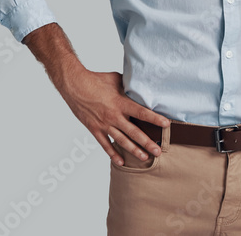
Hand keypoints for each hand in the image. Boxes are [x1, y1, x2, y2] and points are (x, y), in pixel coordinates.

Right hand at [22, 23, 170, 167]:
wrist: (75, 85)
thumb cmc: (96, 80)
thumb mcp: (116, 79)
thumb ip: (129, 86)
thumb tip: (140, 86)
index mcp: (120, 103)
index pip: (142, 113)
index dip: (155, 119)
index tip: (166, 125)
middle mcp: (114, 116)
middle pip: (134, 132)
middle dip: (148, 143)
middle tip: (159, 151)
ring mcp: (104, 124)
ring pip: (122, 141)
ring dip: (134, 150)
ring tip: (145, 158)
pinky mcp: (94, 129)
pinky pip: (105, 144)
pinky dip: (113, 154)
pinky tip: (121, 161)